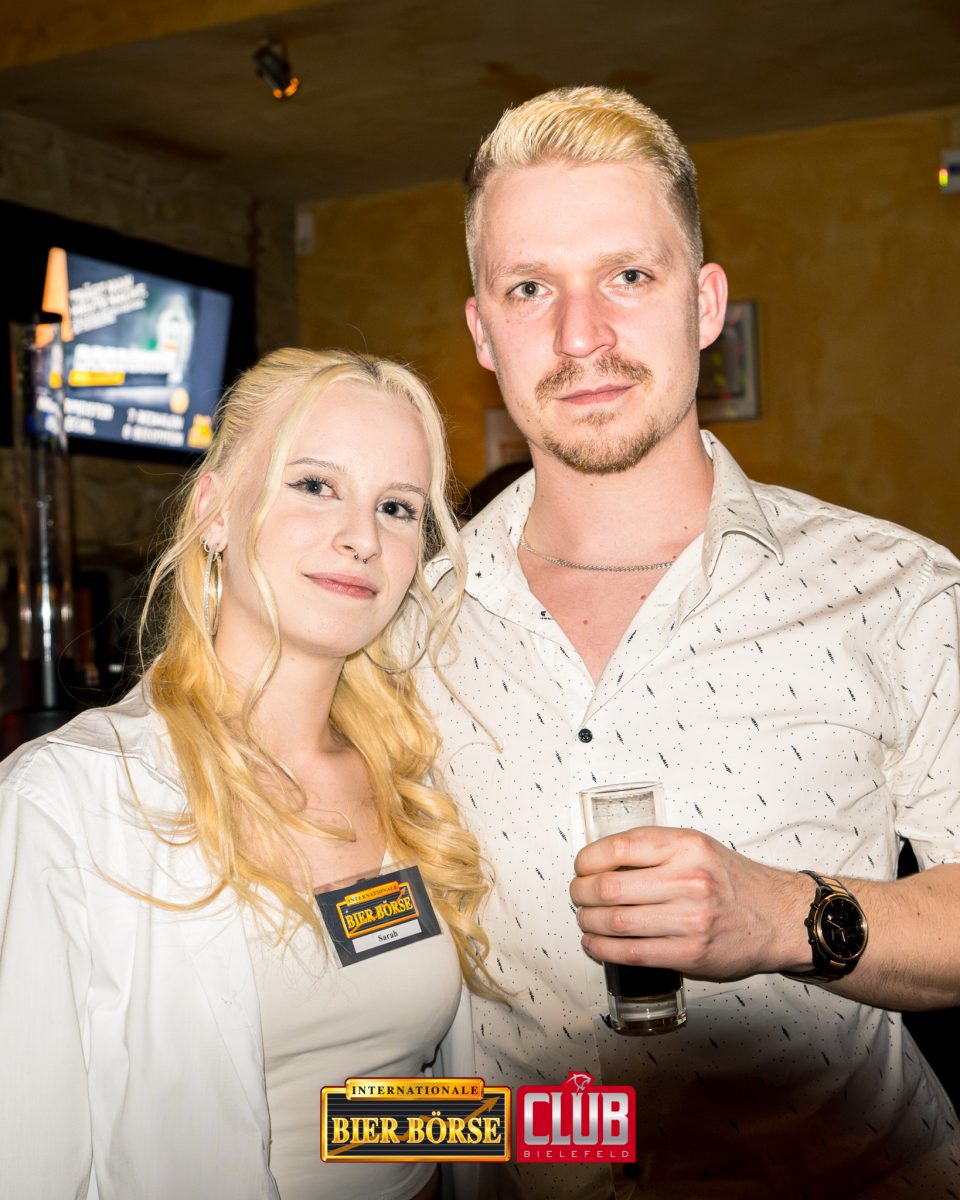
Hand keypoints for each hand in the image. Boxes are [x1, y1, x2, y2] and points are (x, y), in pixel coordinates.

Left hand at [570, 826, 813, 981]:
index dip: (587, 859)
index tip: (581, 867)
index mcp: (686, 847)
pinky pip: (631, 953)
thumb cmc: (732, 882)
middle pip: (609, 887)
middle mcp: (688, 880)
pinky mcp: (690, 954)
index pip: (618, 848)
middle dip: (581, 893)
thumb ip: (655, 850)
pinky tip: (595, 944)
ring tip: (585, 920)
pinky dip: (602, 950)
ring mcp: (689, 920)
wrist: (778, 917)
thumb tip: (601, 862)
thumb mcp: (697, 847)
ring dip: (587, 923)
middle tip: (578, 895)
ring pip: (615, 922)